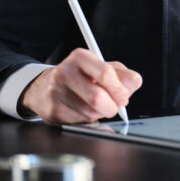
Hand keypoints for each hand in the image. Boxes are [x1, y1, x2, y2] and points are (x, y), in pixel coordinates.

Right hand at [20, 48, 141, 124]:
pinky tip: (83, 111)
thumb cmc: (81, 77)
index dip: (119, 89)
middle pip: (98, 97)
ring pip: (90, 113)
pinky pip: (81, 123)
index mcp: (81, 57)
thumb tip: (134, 82)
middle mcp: (65, 72)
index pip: (105, 73)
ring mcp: (56, 92)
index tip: (123, 97)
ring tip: (95, 106)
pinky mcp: (53, 111)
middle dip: (111, 107)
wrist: (45, 88)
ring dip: (100, 114)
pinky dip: (88, 121)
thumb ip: (122, 75)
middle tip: (113, 106)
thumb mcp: (102, 69)